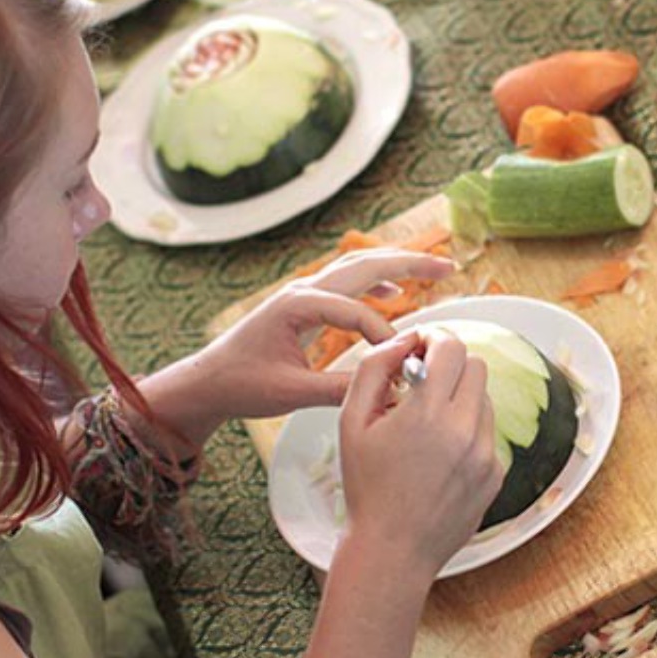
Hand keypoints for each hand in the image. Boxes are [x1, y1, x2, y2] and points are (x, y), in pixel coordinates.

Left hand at [140, 249, 455, 443]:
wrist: (207, 380)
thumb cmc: (241, 385)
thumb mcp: (289, 393)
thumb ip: (337, 390)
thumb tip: (384, 392)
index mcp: (296, 306)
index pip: (355, 311)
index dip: (383, 335)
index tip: (401, 362)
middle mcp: (302, 291)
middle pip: (365, 265)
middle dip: (409, 264)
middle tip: (449, 266)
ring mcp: (304, 294)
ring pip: (358, 269)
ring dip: (397, 266)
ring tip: (435, 268)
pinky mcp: (306, 306)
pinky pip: (348, 285)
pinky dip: (376, 284)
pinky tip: (396, 294)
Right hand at [337, 331, 502, 573]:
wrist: (392, 551)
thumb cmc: (366, 486)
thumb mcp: (351, 421)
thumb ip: (374, 368)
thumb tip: (403, 340)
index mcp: (427, 413)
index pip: (451, 347)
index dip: (435, 338)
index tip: (420, 347)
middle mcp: (464, 431)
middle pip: (475, 366)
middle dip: (450, 365)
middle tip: (424, 381)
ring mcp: (485, 455)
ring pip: (484, 399)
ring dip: (460, 399)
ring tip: (429, 425)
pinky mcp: (495, 475)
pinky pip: (487, 434)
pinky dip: (467, 433)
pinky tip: (440, 456)